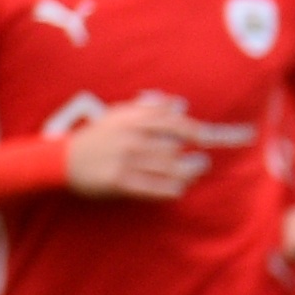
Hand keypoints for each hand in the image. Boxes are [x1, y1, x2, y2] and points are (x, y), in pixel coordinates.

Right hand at [59, 95, 205, 201]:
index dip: (208, 133)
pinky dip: (174, 190)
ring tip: (190, 174)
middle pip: (178, 150)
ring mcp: (125, 160)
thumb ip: (150, 110)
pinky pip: (159, 189)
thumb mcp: (118, 116)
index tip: (234, 137)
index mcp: (133, 120)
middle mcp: (132, 138)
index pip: (179, 125)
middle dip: (194, 160)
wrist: (60, 161)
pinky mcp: (120, 182)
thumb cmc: (96, 138)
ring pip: (172, 170)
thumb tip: (181, 104)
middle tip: (201, 163)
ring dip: (187, 175)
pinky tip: (177, 189)